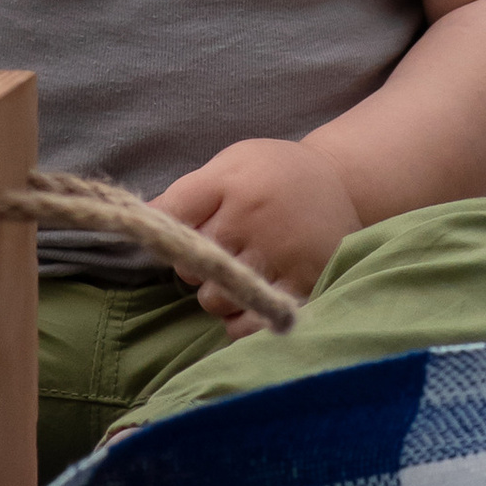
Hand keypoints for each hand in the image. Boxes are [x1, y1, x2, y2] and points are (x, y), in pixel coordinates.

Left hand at [152, 137, 358, 327]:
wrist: (345, 184)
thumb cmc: (276, 175)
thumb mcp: (233, 163)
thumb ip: (188, 191)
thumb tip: (140, 217)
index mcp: (231, 182)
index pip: (171, 217)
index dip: (169, 231)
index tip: (183, 232)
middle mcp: (251, 218)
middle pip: (190, 264)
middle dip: (198, 263)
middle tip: (224, 249)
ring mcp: (276, 255)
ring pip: (214, 298)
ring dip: (219, 292)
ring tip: (241, 272)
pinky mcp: (300, 286)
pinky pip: (248, 322)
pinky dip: (241, 320)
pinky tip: (249, 300)